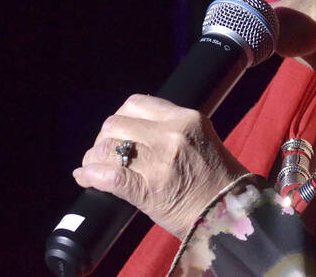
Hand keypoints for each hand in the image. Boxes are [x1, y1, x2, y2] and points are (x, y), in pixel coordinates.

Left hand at [72, 94, 248, 238]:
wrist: (230, 211)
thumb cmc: (217, 178)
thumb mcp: (200, 138)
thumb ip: (170, 129)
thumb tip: (132, 130)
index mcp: (186, 118)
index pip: (136, 103)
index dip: (120, 117)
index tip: (118, 131)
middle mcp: (172, 134)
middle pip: (116, 123)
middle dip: (102, 138)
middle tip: (103, 152)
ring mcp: (159, 162)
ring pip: (107, 148)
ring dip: (92, 158)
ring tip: (92, 167)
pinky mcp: (147, 189)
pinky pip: (108, 176)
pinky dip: (91, 176)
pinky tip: (86, 178)